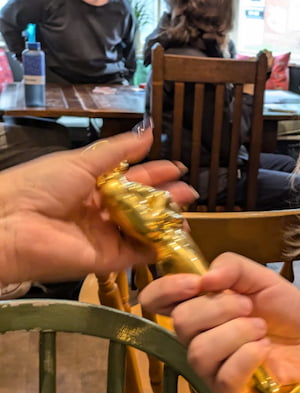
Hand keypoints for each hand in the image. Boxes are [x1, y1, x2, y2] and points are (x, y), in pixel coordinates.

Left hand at [0, 128, 197, 283]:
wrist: (11, 223)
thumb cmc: (41, 184)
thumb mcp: (84, 160)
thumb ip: (120, 151)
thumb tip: (149, 133)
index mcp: (93, 185)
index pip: (133, 178)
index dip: (156, 173)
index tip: (178, 168)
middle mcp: (101, 211)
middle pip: (142, 205)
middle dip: (166, 197)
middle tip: (189, 192)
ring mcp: (105, 236)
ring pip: (143, 229)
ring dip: (165, 221)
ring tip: (186, 211)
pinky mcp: (107, 259)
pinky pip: (136, 253)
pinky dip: (156, 247)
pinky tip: (174, 236)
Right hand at [139, 252, 299, 392]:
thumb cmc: (287, 312)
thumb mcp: (262, 277)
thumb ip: (232, 267)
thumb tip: (204, 279)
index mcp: (200, 306)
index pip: (156, 299)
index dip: (167, 289)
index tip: (196, 284)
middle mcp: (197, 337)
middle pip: (181, 322)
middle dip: (219, 308)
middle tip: (249, 306)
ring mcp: (210, 368)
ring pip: (199, 351)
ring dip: (237, 332)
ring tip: (261, 329)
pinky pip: (223, 376)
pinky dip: (247, 356)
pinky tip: (264, 349)